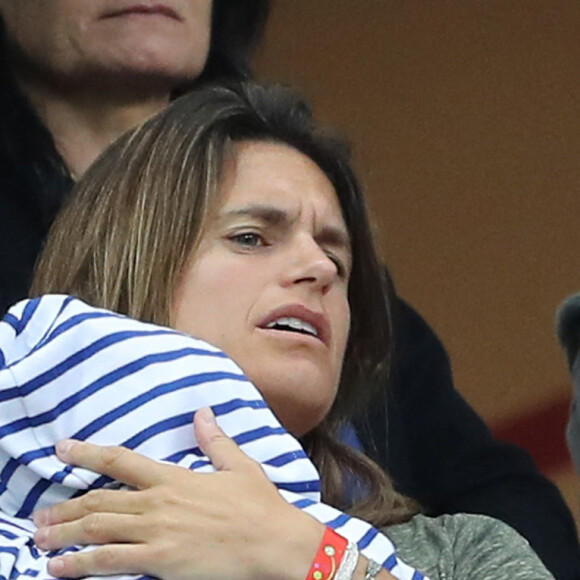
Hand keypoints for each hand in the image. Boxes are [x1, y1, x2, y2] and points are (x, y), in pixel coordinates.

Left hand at [33, 407, 324, 579]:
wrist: (273, 540)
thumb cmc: (258, 505)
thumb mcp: (239, 465)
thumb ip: (215, 440)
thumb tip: (202, 413)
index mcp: (173, 478)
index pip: (121, 460)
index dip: (88, 453)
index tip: (63, 449)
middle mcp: (158, 502)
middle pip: (100, 500)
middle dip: (66, 508)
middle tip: (40, 516)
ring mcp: (157, 531)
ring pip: (98, 529)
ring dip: (65, 534)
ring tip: (40, 538)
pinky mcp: (161, 560)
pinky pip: (111, 561)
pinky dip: (82, 564)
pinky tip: (60, 568)